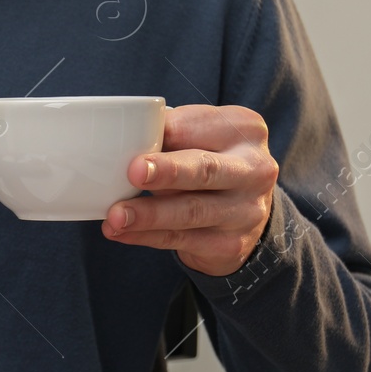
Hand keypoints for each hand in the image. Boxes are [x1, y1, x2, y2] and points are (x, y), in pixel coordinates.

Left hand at [101, 104, 278, 276]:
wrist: (244, 214)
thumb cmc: (211, 164)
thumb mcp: (201, 139)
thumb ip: (171, 135)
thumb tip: (122, 141)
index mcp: (244, 130)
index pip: (199, 127)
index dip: (165, 132)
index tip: (133, 136)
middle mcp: (254, 169)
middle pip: (206, 169)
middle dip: (169, 171)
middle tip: (134, 172)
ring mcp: (246, 210)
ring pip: (191, 211)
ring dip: (149, 214)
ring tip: (116, 215)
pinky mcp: (230, 244)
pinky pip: (180, 239)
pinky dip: (146, 236)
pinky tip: (121, 232)